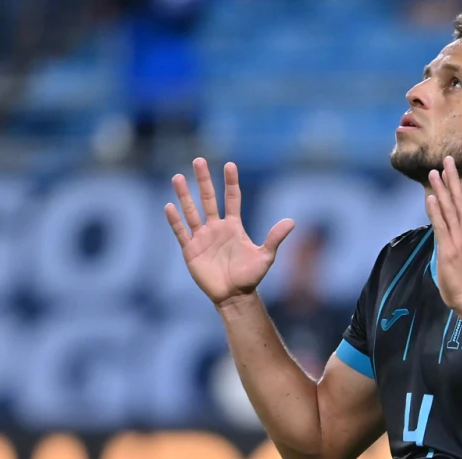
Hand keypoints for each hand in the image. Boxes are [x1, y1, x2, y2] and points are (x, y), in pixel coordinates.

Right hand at [165, 158, 295, 307]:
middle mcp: (216, 227)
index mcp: (234, 226)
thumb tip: (292, 221)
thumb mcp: (265, 257)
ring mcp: (202, 237)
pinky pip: (181, 232)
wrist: (234, 296)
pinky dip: (175, 220)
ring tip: (177, 177)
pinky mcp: (190, 250)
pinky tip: (169, 206)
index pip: (232, 198)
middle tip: (199, 160)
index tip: (230, 164)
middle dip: (203, 180)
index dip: (231, 182)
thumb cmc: (250, 277)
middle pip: (208, 199)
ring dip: (184, 195)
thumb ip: (275, 238)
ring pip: (191, 212)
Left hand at [424, 157, 461, 315]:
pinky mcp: (448, 249)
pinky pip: (441, 226)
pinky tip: (431, 198)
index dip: (456, 185)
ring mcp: (458, 240)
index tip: (450, 168)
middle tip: (447, 159)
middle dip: (451, 179)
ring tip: (434, 173)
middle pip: (458, 200)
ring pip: (449, 209)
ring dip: (441, 190)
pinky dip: (435, 211)